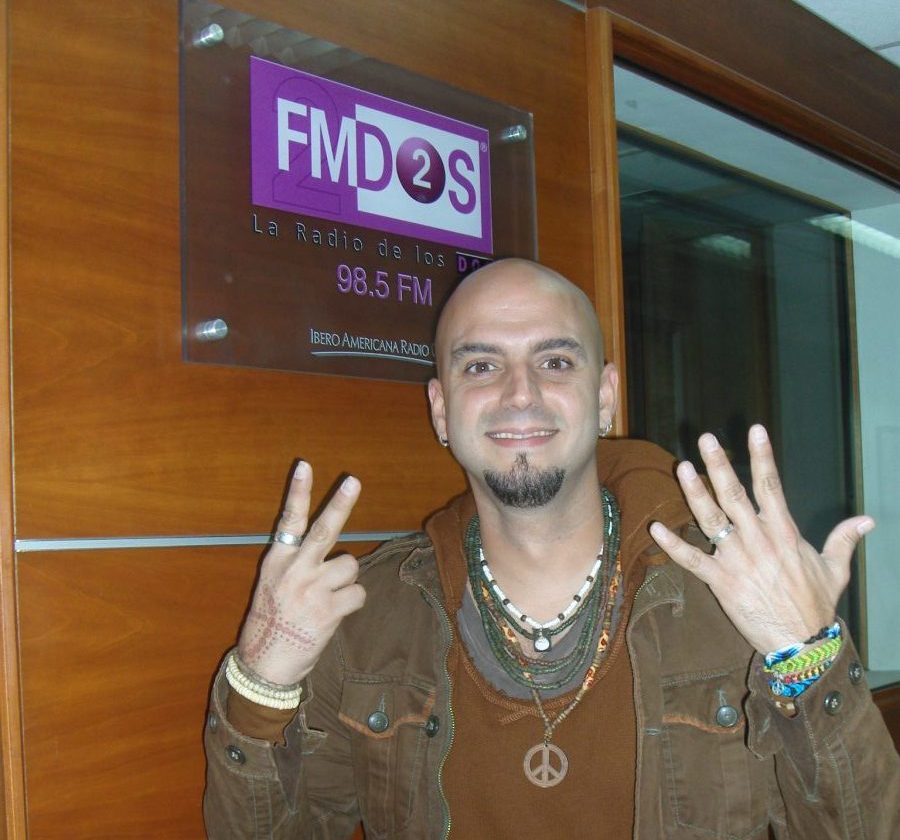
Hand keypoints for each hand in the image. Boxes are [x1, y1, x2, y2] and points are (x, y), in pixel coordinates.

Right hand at [237, 462, 365, 685]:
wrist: (265, 666)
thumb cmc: (271, 623)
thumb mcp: (271, 585)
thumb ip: (295, 563)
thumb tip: (327, 549)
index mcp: (277, 561)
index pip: (289, 520)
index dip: (299, 492)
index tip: (305, 465)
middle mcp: (294, 571)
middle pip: (324, 530)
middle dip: (340, 504)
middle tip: (353, 481)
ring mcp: (312, 590)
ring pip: (350, 565)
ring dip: (347, 580)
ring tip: (329, 597)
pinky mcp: (329, 611)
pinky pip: (358, 593)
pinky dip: (352, 603)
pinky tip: (335, 614)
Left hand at [649, 424, 873, 653]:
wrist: (802, 643)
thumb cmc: (817, 605)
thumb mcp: (835, 569)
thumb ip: (844, 540)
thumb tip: (868, 520)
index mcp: (783, 532)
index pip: (771, 485)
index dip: (763, 456)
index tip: (756, 430)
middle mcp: (757, 540)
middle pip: (734, 494)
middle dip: (719, 465)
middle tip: (706, 439)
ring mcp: (737, 560)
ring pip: (711, 520)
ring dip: (695, 494)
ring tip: (682, 468)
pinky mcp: (721, 582)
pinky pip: (691, 560)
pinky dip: (673, 545)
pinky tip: (655, 528)